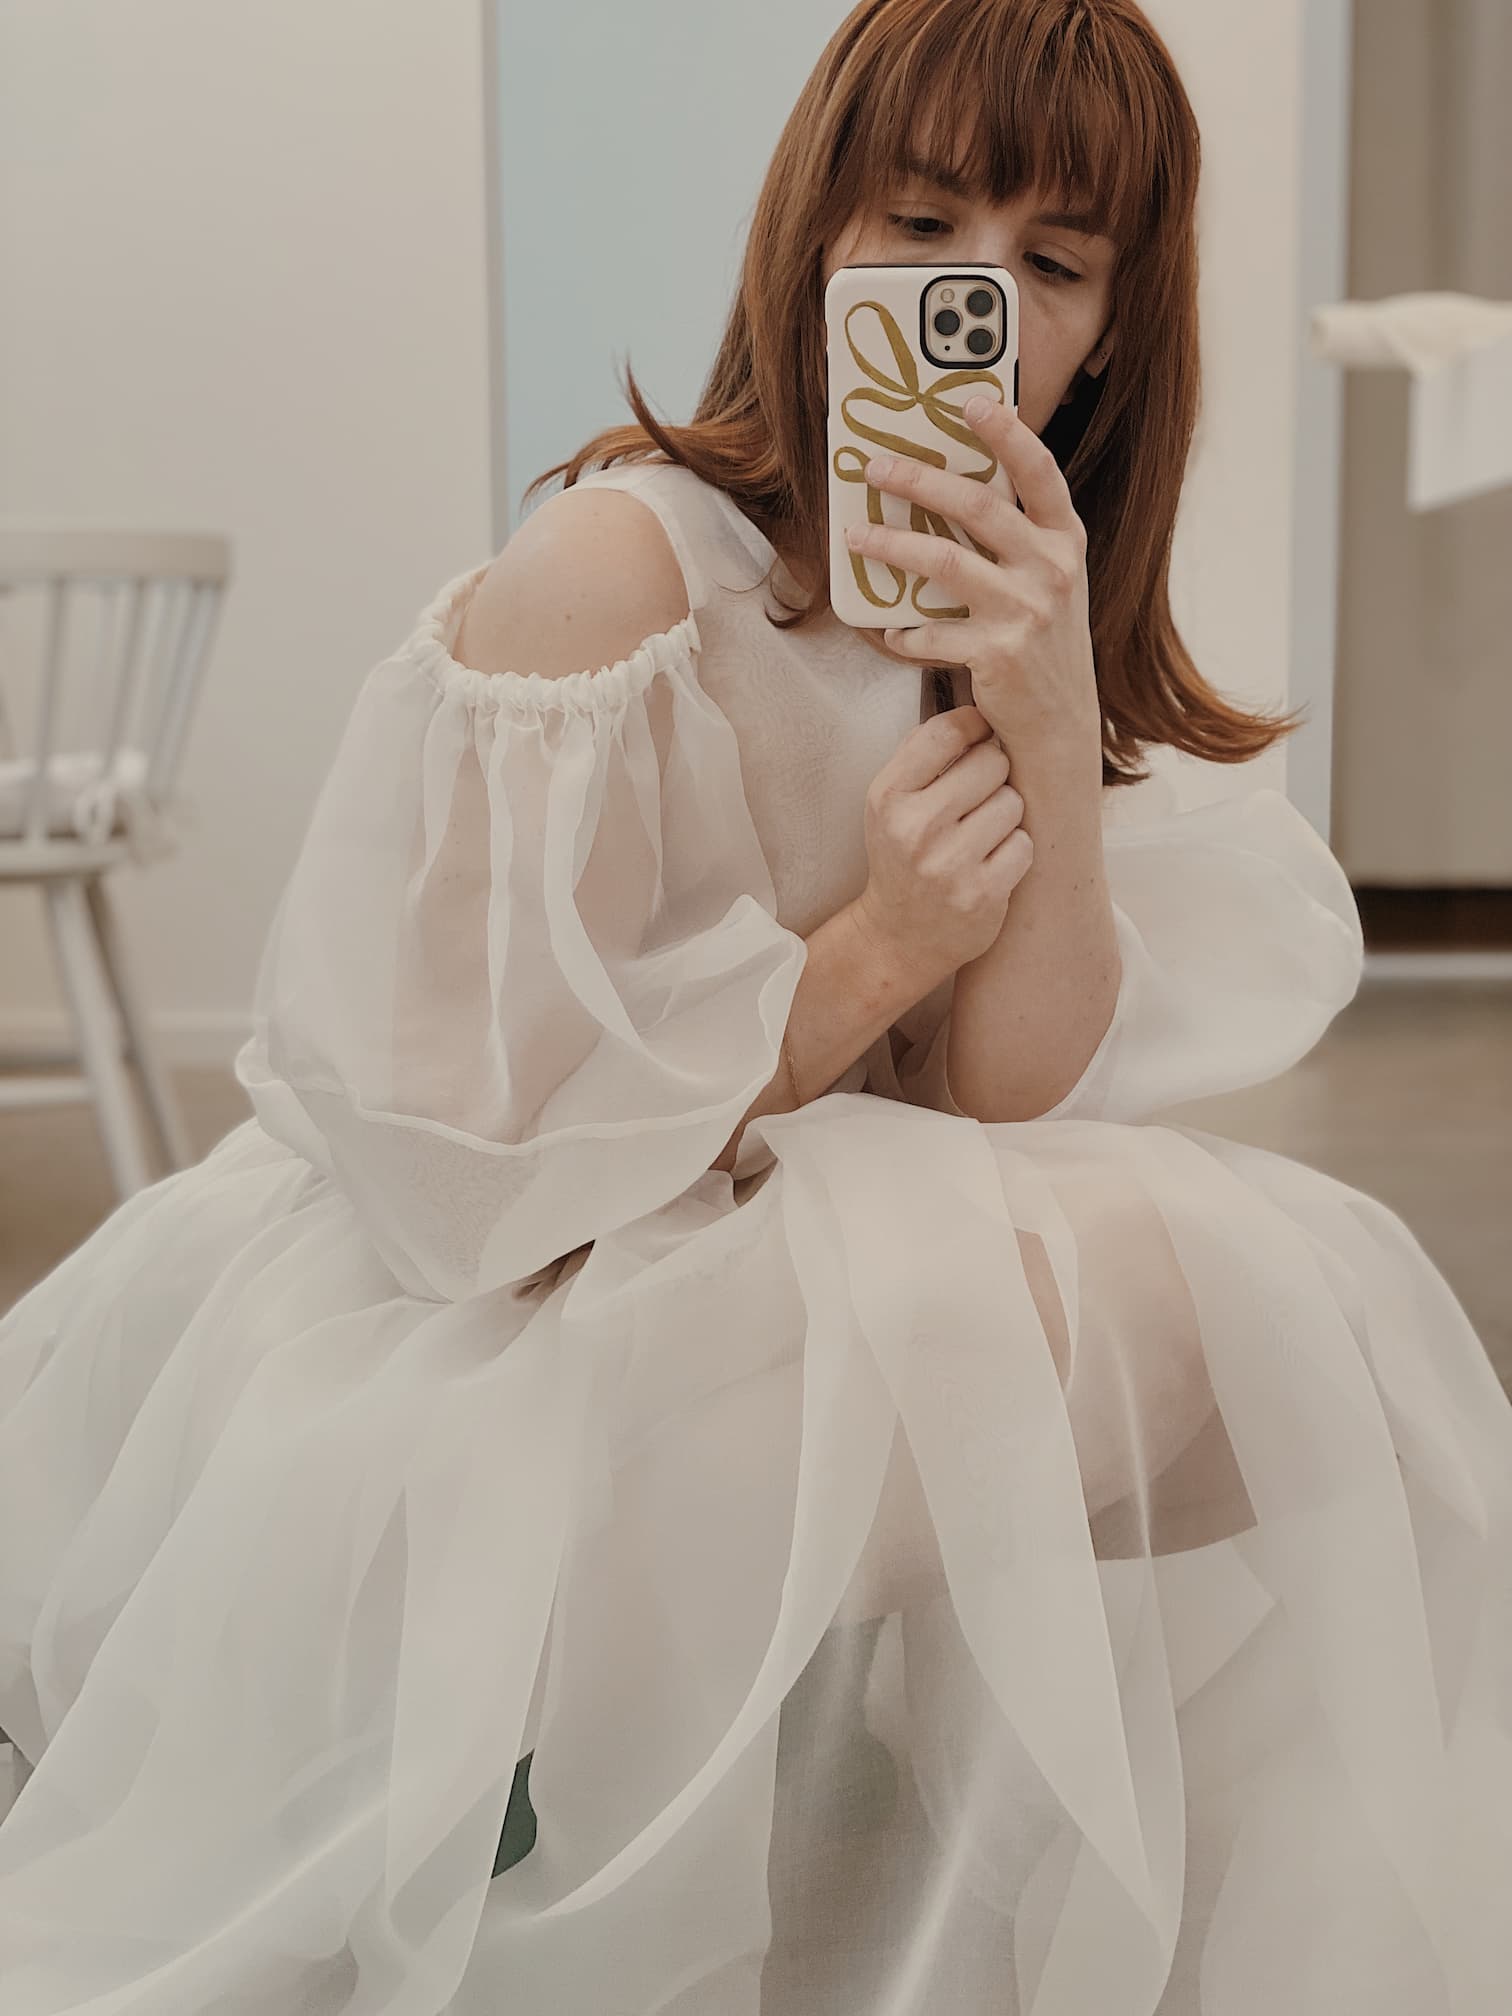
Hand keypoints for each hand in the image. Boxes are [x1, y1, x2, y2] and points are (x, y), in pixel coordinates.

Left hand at [843, 396, 1100, 754]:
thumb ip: (1016, 537)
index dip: (1008, 433)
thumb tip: (947, 488)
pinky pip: (932, 631)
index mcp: (1066, 540)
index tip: (971, 401)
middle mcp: (1053, 569)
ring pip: (944, 562)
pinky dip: (904, 632)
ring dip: (891, 547)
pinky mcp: (998, 654)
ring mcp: (1027, 612)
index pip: (1040, 472)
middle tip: (874, 468)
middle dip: (919, 480)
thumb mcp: (1048, 580)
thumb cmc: (1043, 641)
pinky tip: (889, 630)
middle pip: (977, 506)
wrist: (1060, 723)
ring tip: (855, 538)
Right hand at [851, 703, 1033, 993]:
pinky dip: (1015, 853)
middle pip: (992, 762)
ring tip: (982, 835)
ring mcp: (949, 864)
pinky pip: (1025, 845)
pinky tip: (992, 864)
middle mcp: (915, 828)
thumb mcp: (890, 802)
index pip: (948, 731)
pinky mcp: (982, 895)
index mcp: (889, 796)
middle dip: (994, 776)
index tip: (981, 737)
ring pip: (1013, 803)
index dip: (975, 727)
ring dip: (1007, 816)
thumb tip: (976, 700)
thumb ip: (923, 754)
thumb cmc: (902, 856)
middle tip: (979, 798)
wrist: (898, 936)